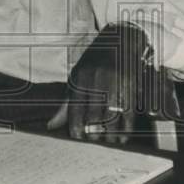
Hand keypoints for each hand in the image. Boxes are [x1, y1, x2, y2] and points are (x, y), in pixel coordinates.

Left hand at [47, 23, 155, 143]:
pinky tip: (121, 137)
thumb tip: (51, 126)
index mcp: (81, 80)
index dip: (76, 129)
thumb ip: (66, 104)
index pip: (75, 112)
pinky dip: (125, 130)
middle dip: (92, 134)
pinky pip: (128, 115)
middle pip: (94, 118)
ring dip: (109, 135)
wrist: (122, 41)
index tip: (78, 137)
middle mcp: (98, 83)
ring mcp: (116, 86)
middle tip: (93, 141)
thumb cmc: (95, 63)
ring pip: (112, 119)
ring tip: (106, 142)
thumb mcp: (77, 78)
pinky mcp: (131, 89)